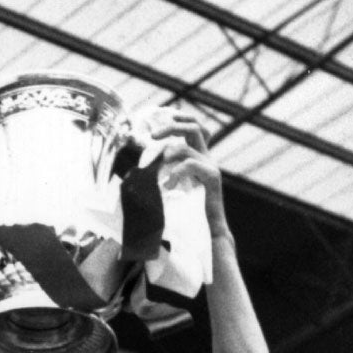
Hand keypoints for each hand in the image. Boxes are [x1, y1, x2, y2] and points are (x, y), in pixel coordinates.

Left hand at [137, 107, 228, 221]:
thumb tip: (140, 166)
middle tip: (152, 136)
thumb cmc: (187, 215)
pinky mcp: (213, 178)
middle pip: (195, 127)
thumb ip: (161, 174)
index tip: (162, 120)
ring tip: (160, 170)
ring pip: (188, 146)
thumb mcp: (170, 189)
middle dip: (172, 126)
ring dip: (169, 154)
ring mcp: (211, 167)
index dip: (180, 119)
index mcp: (197, 157)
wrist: (208, 233)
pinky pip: (192, 164)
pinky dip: (176, 172)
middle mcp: (206, 158)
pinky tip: (168, 186)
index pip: (194, 128)